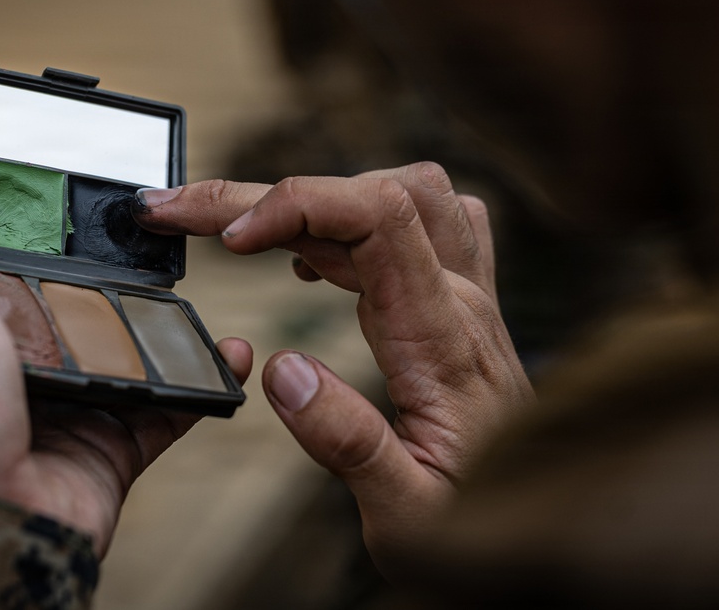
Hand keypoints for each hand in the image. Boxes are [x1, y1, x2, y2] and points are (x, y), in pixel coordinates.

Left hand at [0, 175, 251, 556]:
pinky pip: (166, 407)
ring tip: (191, 291)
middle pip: (65, 313)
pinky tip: (226, 353)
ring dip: (162, 328)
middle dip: (104, 283)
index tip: (62, 209)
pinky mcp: (107, 447)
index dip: (23, 242)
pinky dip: (200, 383)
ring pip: (122, 357)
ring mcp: (59, 412)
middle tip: (143, 244)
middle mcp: (2, 377)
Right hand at [134, 162, 533, 579]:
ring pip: (392, 196)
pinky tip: (306, 258)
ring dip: (308, 199)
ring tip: (236, 231)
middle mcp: (460, 301)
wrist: (537, 526)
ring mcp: (463, 295)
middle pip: (369, 194)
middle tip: (181, 210)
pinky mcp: (453, 303)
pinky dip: (344, 221)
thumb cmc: (478, 525)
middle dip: (265, 193)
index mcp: (444, 340)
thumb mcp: (409, 517)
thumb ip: (350, 443)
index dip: (296, 206)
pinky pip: (410, 224)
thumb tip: (282, 369)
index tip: (227, 240)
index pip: (380, 219)